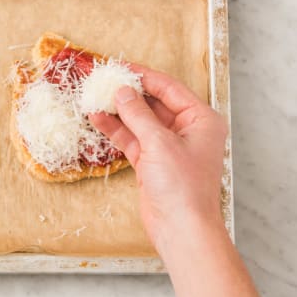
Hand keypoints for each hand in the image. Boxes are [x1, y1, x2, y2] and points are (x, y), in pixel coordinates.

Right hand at [88, 64, 227, 253]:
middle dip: (128, 93)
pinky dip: (116, 130)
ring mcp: (168, 147)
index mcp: (201, 120)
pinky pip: (132, 139)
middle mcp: (187, 130)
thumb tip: (122, 91)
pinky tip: (97, 119)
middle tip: (104, 81)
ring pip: (139, 121)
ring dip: (118, 111)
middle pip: (153, 103)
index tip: (121, 68)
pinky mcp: (152, 162)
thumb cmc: (183, 187)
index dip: (144, 77)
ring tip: (94, 98)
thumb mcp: (159, 143)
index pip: (169, 89)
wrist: (181, 229)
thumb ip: (138, 114)